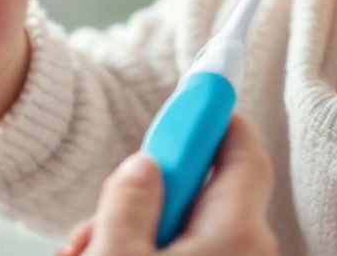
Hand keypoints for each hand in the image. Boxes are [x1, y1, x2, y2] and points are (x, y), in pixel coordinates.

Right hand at [59, 114, 278, 255]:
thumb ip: (128, 203)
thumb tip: (143, 166)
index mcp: (237, 232)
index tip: (194, 95)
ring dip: (139, 231)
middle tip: (100, 218)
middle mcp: (250, 252)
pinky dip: (152, 252)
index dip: (215, 117)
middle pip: (204, 194)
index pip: (244, 150)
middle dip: (149, 193)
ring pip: (189, 231)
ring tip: (86, 250)